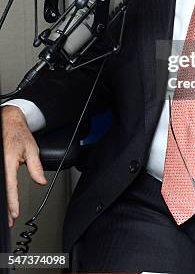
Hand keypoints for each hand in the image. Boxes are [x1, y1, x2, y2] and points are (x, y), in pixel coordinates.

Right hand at [1, 106, 46, 226]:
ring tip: (7, 214)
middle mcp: (0, 164)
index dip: (12, 202)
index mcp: (8, 161)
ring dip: (3, 201)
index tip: (14, 213)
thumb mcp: (32, 149)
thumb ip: (36, 167)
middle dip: (6, 207)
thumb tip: (41, 182)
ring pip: (0, 188)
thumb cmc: (19, 134)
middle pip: (2, 190)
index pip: (10, 186)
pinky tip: (5, 200)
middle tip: (9, 221)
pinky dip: (2, 192)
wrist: (9, 122)